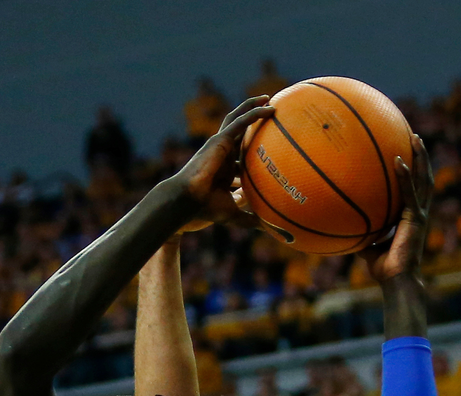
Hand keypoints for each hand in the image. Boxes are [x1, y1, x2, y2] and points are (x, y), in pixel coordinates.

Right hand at [173, 97, 274, 228]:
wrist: (186, 202)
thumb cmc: (205, 210)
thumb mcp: (233, 214)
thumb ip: (251, 219)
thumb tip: (273, 230)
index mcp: (225, 169)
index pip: (241, 156)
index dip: (254, 150)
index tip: (271, 149)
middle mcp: (222, 154)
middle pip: (239, 132)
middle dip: (253, 121)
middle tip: (271, 114)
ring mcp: (220, 145)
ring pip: (238, 119)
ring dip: (253, 107)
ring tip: (269, 99)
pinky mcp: (219, 140)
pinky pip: (240, 122)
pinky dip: (254, 113)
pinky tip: (269, 108)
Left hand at [360, 135, 432, 284]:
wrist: (396, 280)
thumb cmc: (384, 269)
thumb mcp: (368, 249)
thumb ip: (361, 236)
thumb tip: (344, 230)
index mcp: (410, 217)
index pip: (413, 188)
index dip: (413, 171)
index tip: (406, 152)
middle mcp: (417, 212)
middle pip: (423, 177)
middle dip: (421, 156)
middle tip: (414, 136)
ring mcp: (419, 214)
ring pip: (423, 179)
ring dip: (420, 158)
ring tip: (415, 138)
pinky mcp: (415, 219)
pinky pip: (410, 193)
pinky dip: (405, 177)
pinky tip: (399, 161)